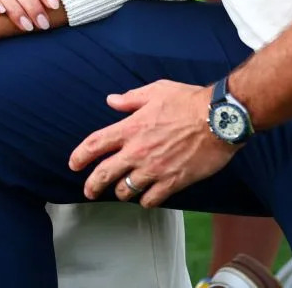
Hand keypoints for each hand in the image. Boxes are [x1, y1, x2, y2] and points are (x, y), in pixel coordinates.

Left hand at [69, 80, 237, 207]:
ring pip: (125, 191)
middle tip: (89, 190)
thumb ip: (130, 98)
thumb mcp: (156, 90)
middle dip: (92, 185)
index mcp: (132, 127)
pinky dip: (145, 200)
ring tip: (122, 191)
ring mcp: (154, 169)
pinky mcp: (172, 182)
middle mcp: (138, 151)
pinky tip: (146, 196)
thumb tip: (111, 101)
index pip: (96, 143)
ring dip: (121, 192)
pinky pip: (151, 200)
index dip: (80, 155)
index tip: (74, 163)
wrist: (218, 119)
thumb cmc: (188, 100)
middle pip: (104, 174)